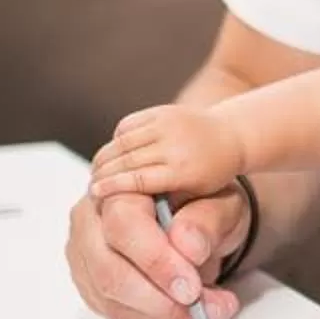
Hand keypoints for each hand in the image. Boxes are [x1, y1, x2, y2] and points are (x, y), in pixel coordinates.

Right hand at [64, 187, 246, 318]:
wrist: (194, 219)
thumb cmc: (202, 205)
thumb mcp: (220, 203)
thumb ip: (206, 221)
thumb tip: (188, 246)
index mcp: (118, 186)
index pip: (124, 226)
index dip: (157, 262)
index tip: (192, 288)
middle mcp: (90, 219)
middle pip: (109, 271)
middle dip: (160, 300)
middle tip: (205, 308)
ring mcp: (84, 254)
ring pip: (109, 299)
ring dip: (162, 316)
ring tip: (209, 311)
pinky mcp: (90, 284)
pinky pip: (114, 314)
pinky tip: (183, 313)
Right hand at [90, 104, 246, 203]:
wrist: (230, 135)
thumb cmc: (211, 174)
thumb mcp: (193, 194)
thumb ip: (164, 201)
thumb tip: (127, 207)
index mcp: (183, 170)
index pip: (139, 179)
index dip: (113, 186)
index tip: (94, 192)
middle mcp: (173, 144)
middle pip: (126, 160)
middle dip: (103, 172)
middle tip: (89, 184)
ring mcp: (166, 124)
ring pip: (123, 141)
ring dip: (105, 157)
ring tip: (95, 172)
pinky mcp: (160, 111)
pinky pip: (128, 125)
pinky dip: (116, 140)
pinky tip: (111, 153)